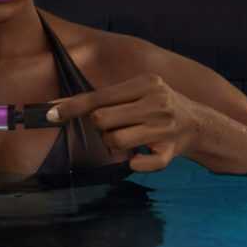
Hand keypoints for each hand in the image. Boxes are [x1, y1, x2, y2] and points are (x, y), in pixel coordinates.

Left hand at [46, 73, 201, 171]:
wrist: (199, 123)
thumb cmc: (157, 106)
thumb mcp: (138, 91)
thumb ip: (104, 98)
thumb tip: (58, 106)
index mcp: (146, 83)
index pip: (99, 97)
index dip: (71, 107)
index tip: (48, 114)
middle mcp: (157, 103)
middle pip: (101, 120)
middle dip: (100, 126)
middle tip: (116, 124)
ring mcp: (165, 128)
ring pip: (114, 141)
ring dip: (114, 144)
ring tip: (130, 136)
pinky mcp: (170, 152)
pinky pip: (138, 163)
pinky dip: (134, 162)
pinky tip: (141, 153)